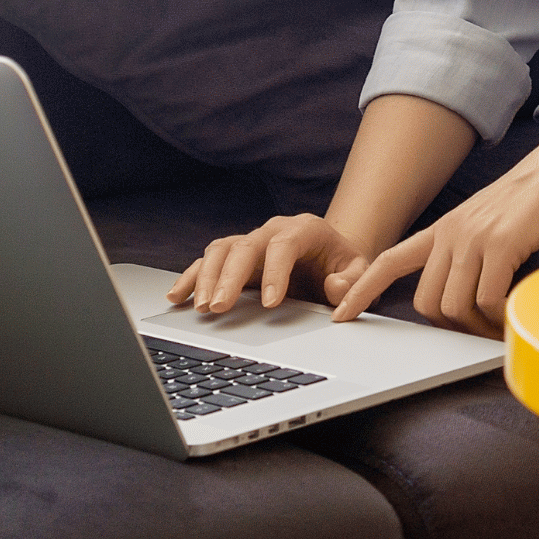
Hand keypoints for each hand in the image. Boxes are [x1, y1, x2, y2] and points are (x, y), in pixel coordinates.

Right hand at [168, 215, 373, 314]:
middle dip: (230, 277)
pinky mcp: (236, 257)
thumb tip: (335, 288)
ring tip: (201, 308)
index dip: (275, 271)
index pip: (285, 244)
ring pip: (221, 250)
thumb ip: (353, 280)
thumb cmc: (344, 267)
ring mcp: (252, 242)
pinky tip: (177, 297)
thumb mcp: (361, 272)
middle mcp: (273, 230)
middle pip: (245, 246)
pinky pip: (207, 261)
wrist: (331, 258)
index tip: (270, 303)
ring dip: (207, 277)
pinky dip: (191, 277)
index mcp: (305, 229)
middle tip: (220, 308)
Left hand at [332, 148, 538, 338]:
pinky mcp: (503, 243)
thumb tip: (466, 296)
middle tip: (479, 328)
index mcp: (444, 227)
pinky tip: (514, 310)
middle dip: (449, 325)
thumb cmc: (535, 199)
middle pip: (426, 301)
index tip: (341, 314)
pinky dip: (500, 316)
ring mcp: (475, 236)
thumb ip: (469, 252)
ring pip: (454, 306)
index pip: (389, 260)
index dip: (361, 290)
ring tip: (501, 323)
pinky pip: (488, 301)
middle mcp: (452, 231)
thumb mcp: (489, 222)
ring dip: (477, 326)